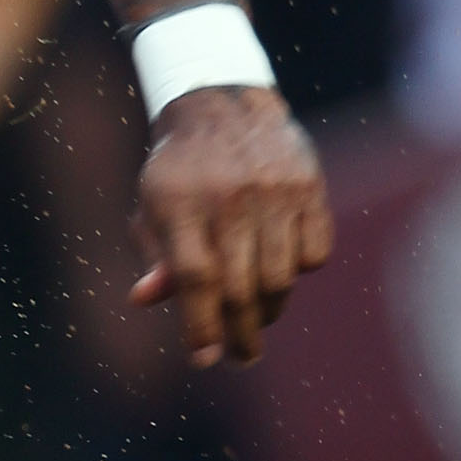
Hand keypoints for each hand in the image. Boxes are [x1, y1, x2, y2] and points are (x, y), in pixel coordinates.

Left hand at [130, 84, 331, 367]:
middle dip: (241, 333)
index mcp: (181, 204)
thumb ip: (156, 256)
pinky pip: (316, 253)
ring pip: (281, 277)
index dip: (201, 325)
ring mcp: (274, 191)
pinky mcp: (309, 185)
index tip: (204, 358)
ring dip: (270, 308)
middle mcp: (229, 197)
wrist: (222, 102)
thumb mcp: (153, 207)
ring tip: (259, 316)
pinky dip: (301, 270)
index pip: (196, 279)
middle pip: (241, 287)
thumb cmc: (180, 171)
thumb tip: (145, 300)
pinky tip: (283, 266)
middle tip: (242, 356)